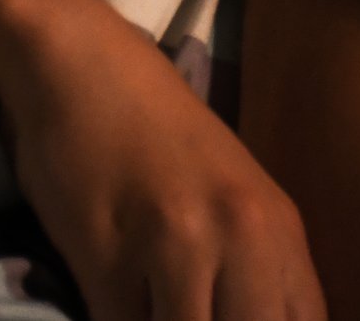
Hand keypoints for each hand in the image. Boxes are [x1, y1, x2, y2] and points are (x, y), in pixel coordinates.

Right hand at [0, 0, 324, 320]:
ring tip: (149, 302)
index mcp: (278, 229)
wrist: (81, 65)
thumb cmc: (157, 133)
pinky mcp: (109, 257)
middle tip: (184, 311)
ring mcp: (177, 246)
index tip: (231, 315)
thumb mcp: (234, 200)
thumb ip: (260, 273)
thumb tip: (262, 318)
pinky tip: (112, 299)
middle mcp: (242, 236)